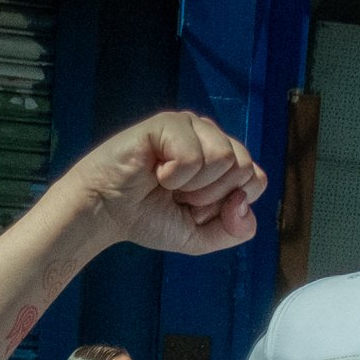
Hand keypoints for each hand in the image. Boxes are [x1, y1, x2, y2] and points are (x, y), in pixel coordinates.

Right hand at [52, 112, 265, 256]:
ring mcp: (191, 126)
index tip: (196, 208)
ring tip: (165, 183)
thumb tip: (242, 202)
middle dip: (209, 195)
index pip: (255, 179)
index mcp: (223, 160)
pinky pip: (193, 155)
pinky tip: (154, 172)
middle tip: (178, 196)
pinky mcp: (169, 123)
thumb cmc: (147, 217)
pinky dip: (172, 175)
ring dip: (191, 185)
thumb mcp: (199, 237)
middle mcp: (211, 137)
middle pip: (243, 167)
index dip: (228, 204)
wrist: (104, 214)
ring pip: (223, 157)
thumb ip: (234, 231)